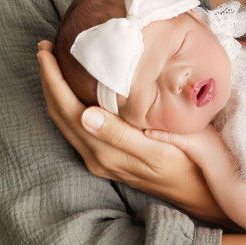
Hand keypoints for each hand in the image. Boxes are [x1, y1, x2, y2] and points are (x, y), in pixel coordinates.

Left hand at [37, 40, 228, 224]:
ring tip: (55, 63)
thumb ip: (120, 134)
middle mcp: (96, 157)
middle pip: (60, 113)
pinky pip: (78, 128)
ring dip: (56, 91)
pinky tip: (76, 89)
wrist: (199, 196)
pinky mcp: (108, 160)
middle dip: (49, 80)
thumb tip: (85, 114)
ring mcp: (101, 160)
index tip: (47, 50)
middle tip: (45, 48)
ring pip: (66, 121)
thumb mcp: (158, 149)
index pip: (67, 108)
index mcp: (105, 151)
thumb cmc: (188, 167)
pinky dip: (69, 103)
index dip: (53, 79)